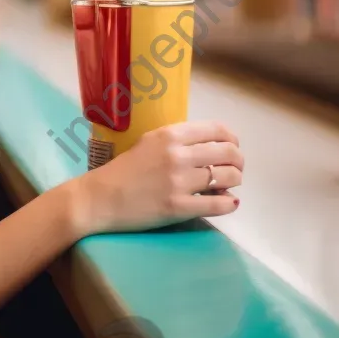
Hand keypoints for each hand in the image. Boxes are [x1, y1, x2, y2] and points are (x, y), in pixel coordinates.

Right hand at [75, 121, 242, 235]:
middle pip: (228, 153)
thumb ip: (176, 140)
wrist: (99, 198)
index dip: (232, 139)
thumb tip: (209, 147)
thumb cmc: (122, 170)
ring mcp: (180, 182)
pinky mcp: (179, 207)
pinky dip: (229, 203)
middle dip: (238, 161)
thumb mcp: (148, 142)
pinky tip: (227, 202)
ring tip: (228, 186)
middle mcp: (178, 155)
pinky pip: (219, 204)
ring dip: (234, 182)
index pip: (217, 130)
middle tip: (235, 169)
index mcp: (169, 135)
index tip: (232, 147)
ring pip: (228, 177)